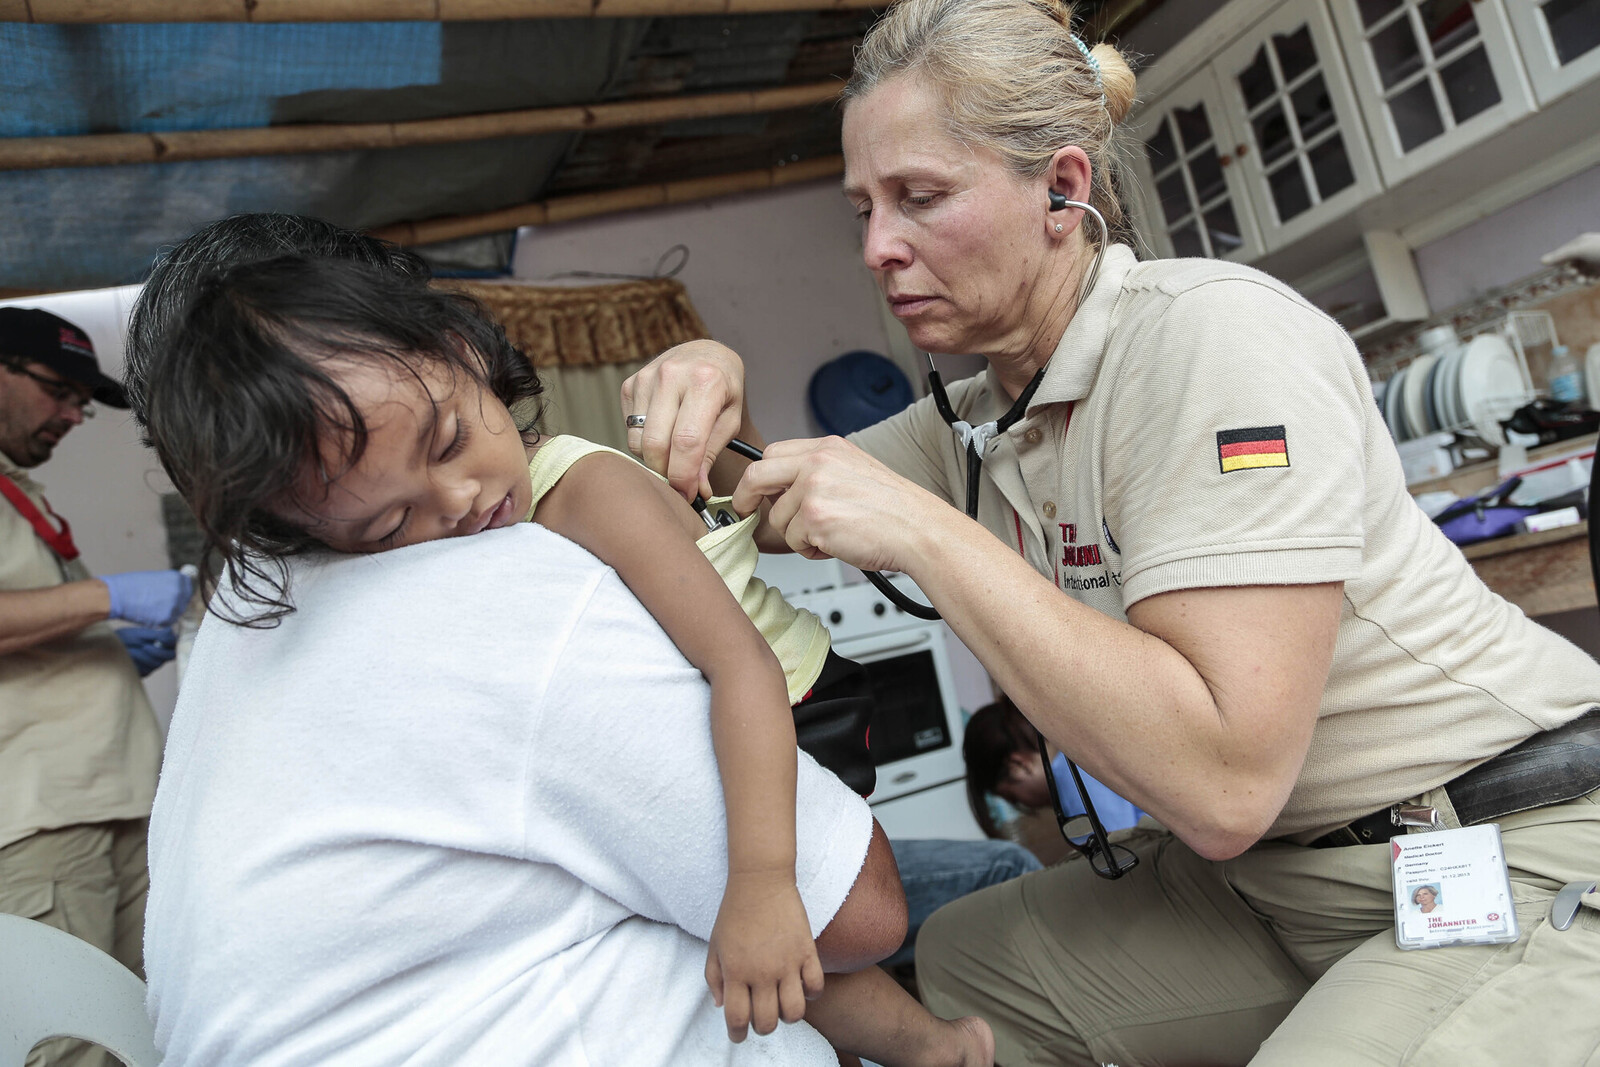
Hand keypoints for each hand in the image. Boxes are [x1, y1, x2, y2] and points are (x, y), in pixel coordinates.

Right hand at [100, 569, 192, 626]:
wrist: (116, 596)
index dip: (181, 591)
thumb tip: (181, 591)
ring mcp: (174, 606)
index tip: (173, 594)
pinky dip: (160, 620)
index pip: (189, 586)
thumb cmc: (131, 585)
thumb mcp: (155, 578)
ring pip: (177, 612)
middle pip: (185, 601)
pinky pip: (168, 621)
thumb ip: (170, 584)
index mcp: (177, 578)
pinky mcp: (166, 618)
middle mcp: (179, 591)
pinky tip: (148, 614)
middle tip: (159, 603)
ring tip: (150, 607)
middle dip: (175, 603)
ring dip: (168, 612)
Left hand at [115, 626, 176, 675]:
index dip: (169, 642)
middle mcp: (160, 655)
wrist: (109, 647)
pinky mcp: (145, 672)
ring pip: (156, 664)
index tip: (158, 638)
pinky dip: (138, 663)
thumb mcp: (140, 634)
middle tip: (144, 646)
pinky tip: (129, 658)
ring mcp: (153, 664)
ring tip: (131, 650)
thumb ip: (156, 634)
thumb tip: (171, 631)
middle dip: (157, 652)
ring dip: (144, 657)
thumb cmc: (126, 638)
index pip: (174, 644)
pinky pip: (146, 670)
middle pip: (168, 656)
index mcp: (162, 643)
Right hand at [621, 339, 747, 500]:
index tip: (688, 495)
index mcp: (706, 381)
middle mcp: (672, 374)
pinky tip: (663, 432)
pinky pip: (630, 429)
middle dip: (666, 473)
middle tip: (680, 483)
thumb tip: (696, 491)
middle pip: (656, 444)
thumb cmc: (723, 389)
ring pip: (638, 441)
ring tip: (675, 454)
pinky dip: (645, 442)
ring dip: (655, 459)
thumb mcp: (730, 420)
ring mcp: (647, 377)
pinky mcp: (631, 383)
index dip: (684, 476)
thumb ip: (710, 455)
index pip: (687, 441)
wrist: (706, 355)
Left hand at [705, 871, 823, 1042]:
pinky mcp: (807, 951)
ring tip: (781, 1004)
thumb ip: (713, 978)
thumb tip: (721, 1005)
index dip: (737, 1034)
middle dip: (762, 1027)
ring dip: (787, 1016)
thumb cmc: (734, 912)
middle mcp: (761, 973)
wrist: (760, 880)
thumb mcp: (714, 945)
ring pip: (794, 1013)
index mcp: (736, 972)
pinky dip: (811, 994)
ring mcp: (787, 963)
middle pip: (767, 1022)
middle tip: (760, 1016)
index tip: (738, 1034)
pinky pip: (816, 987)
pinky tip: (801, 986)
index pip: (737, 1019)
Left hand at [730, 437, 950, 574]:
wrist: (918, 529)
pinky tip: (835, 544)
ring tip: (829, 535)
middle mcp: (818, 463)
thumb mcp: (854, 470)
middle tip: (745, 512)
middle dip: (746, 498)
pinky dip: (811, 550)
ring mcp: (814, 490)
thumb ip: (818, 471)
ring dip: (797, 535)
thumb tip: (783, 489)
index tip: (752, 491)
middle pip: (757, 476)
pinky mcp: (814, 519)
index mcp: (827, 448)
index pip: (773, 453)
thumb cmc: (893, 509)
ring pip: (778, 518)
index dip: (759, 477)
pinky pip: (793, 541)